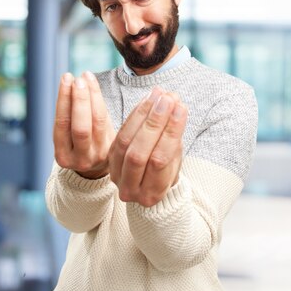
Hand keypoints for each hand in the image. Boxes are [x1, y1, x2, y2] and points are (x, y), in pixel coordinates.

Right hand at [53, 71, 114, 178]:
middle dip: (79, 100)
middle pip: (80, 126)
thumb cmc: (79, 143)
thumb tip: (71, 82)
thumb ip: (69, 114)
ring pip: (98, 121)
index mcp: (63, 156)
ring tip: (87, 77)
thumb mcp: (68, 137)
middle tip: (78, 79)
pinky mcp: (114, 150)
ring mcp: (100, 156)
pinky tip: (97, 87)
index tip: (66, 79)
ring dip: (93, 96)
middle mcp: (81, 159)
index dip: (64, 100)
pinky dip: (103, 101)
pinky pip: (110, 121)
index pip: (62, 124)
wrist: (98, 165)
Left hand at [108, 87, 187, 206]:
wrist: (145, 186)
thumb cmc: (166, 173)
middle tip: (168, 99)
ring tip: (158, 95)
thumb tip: (177, 105)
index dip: (170, 132)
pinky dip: (133, 116)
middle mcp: (129, 190)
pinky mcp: (109, 158)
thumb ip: (174, 139)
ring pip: (126, 142)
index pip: (160, 160)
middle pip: (140, 152)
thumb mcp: (175, 162)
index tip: (181, 108)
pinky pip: (119, 134)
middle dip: (155, 122)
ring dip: (143, 115)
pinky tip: (146, 101)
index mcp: (151, 195)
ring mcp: (115, 174)